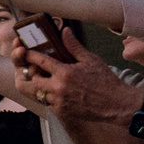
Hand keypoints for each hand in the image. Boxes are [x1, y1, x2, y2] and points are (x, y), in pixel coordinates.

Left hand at [21, 29, 139, 122]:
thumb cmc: (106, 81)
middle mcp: (58, 88)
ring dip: (40, 87)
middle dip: (34, 73)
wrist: (117, 104)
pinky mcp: (61, 113)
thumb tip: (64, 31)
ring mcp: (58, 102)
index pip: (40, 61)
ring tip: (48, 81)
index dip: (30, 55)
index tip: (26, 51)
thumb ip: (74, 46)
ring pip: (38, 93)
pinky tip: (56, 93)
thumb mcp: (91, 60)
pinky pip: (46, 104)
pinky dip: (48, 98)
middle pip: (34, 79)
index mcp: (65, 73)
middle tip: (39, 69)